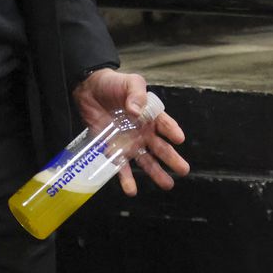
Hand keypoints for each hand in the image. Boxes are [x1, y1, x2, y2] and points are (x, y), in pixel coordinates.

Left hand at [72, 69, 188, 196]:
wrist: (89, 90)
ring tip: (167, 184)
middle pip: (161, 147)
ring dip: (156, 173)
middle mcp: (143, 131)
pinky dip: (126, 179)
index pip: (165, 124)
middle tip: (183, 170)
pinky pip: (121, 167)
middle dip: (172, 159)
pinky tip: (131, 190)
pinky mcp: (113, 150)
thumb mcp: (130, 82)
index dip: (172, 131)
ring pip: (146, 161)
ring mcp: (129, 143)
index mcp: (150, 115)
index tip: (179, 139)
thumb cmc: (113, 84)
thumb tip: (137, 111)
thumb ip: (137, 94)